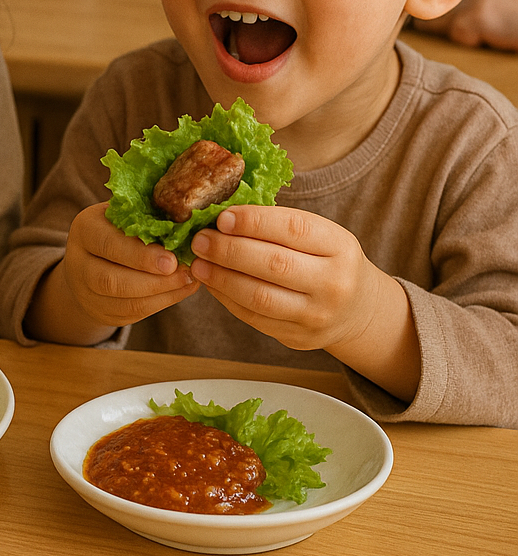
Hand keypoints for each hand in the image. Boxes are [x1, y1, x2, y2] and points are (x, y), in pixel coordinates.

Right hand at [60, 202, 198, 328]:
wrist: (93, 256)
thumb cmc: (118, 226)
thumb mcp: (124, 212)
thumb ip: (146, 212)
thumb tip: (184, 216)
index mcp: (85, 229)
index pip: (108, 244)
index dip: (139, 254)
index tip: (171, 259)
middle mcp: (79, 262)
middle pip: (111, 280)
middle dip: (153, 280)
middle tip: (185, 273)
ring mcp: (87, 292)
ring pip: (125, 302)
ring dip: (162, 293)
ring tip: (188, 280)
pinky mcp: (102, 311)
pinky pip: (134, 313)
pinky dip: (162, 303)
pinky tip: (181, 289)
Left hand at [190, 207, 418, 399]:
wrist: (357, 310)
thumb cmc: (326, 260)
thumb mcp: (319, 235)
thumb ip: (278, 225)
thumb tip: (222, 217)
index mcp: (340, 246)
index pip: (293, 228)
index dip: (253, 221)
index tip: (221, 217)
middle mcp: (334, 283)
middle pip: (274, 264)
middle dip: (229, 250)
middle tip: (200, 240)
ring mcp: (317, 315)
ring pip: (260, 296)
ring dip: (221, 278)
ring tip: (198, 262)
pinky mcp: (299, 338)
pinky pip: (254, 318)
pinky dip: (227, 298)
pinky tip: (211, 283)